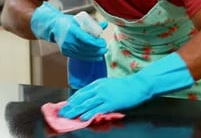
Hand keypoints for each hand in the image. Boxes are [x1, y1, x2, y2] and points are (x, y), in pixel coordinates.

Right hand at [31, 2, 107, 60]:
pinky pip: (79, 56)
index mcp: (71, 29)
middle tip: (105, 48)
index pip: (86, 39)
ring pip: (83, 53)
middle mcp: (68, 39)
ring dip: (94, 54)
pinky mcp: (65, 52)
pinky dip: (89, 57)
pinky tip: (96, 57)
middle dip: (97, 49)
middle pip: (85, 47)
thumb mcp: (79, 19)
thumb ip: (93, 23)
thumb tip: (106, 23)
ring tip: (102, 52)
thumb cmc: (68, 22)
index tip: (103, 42)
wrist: (53, 27)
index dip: (96, 43)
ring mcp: (66, 47)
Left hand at [58, 52, 194, 120]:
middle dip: (70, 106)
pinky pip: (97, 109)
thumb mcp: (110, 85)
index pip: (82, 92)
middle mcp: (99, 88)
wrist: (139, 85)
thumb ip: (100, 90)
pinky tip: (82, 117)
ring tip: (67, 116)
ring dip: (75, 111)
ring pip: (86, 104)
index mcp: (98, 83)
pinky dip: (88, 113)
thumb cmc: (127, 86)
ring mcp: (104, 95)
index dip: (73, 99)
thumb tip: (92, 98)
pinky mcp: (110, 102)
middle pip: (81, 98)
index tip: (66, 105)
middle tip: (61, 113)